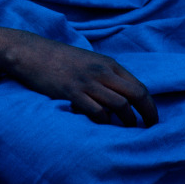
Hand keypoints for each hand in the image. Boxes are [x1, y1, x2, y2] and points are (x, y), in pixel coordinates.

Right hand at [0, 28, 157, 127]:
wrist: (32, 52)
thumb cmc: (59, 58)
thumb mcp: (88, 61)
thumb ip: (105, 74)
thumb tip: (123, 96)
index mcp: (107, 63)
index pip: (139, 86)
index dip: (150, 106)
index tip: (152, 121)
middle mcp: (101, 71)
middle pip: (135, 95)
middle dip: (146, 115)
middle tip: (148, 130)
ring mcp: (87, 82)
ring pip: (119, 105)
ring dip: (126, 121)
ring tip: (126, 131)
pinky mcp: (72, 92)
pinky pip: (97, 112)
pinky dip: (104, 122)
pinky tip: (102, 126)